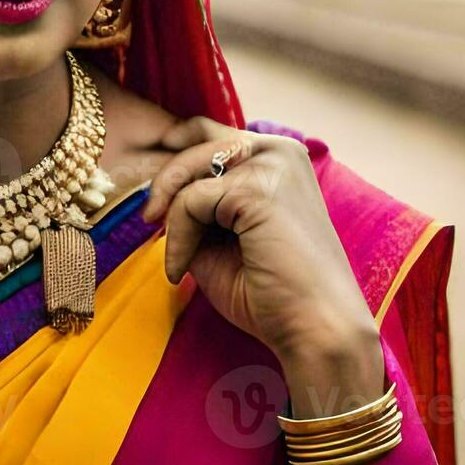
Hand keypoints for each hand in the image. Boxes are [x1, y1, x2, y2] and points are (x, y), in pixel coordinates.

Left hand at [140, 117, 384, 416]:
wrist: (315, 331)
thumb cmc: (272, 292)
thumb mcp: (223, 237)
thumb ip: (197, 207)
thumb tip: (156, 193)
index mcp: (279, 157)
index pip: (213, 134)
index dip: (178, 156)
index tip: (156, 191)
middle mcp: (280, 150)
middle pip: (199, 139)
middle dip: (167, 181)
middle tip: (149, 220)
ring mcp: (272, 165)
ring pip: (191, 170)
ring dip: (173, 217)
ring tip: (177, 261)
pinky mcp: (257, 189)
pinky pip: (190, 201)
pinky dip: (177, 238)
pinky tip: (180, 269)